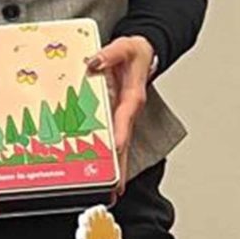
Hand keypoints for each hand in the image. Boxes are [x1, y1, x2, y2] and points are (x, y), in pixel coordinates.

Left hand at [86, 35, 155, 188]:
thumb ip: (110, 54)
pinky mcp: (118, 118)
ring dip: (115, 169)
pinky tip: (102, 171)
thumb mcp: (123, 47)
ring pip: (120, 148)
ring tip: (109, 191)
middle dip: (120, 168)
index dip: (120, 136)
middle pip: (124, 144)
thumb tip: (95, 62)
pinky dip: (110, 157)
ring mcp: (124, 118)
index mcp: (131, 98)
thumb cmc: (134, 52)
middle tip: (114, 190)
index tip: (116, 151)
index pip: (124, 120)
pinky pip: (114, 140)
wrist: (144, 52)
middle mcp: (129, 112)